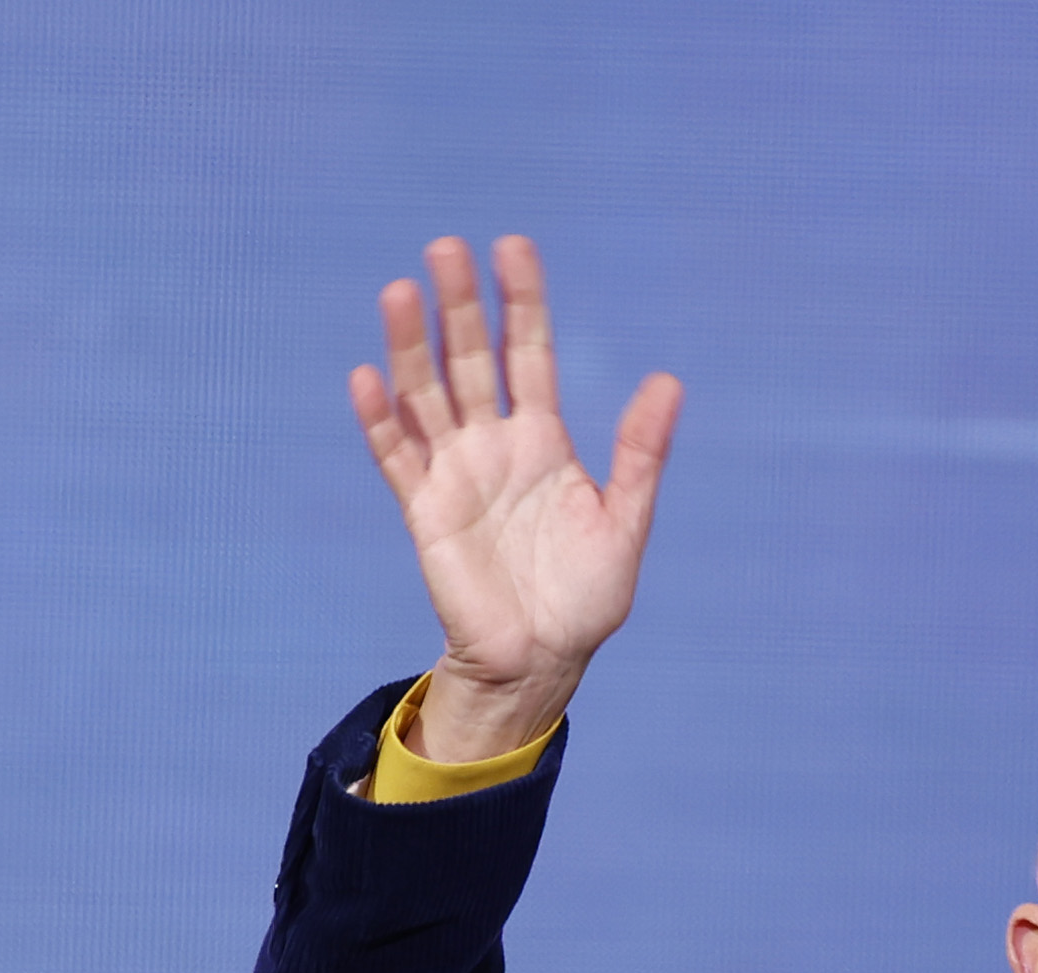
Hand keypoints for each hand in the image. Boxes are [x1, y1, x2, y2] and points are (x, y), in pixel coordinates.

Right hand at [351, 235, 681, 763]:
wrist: (542, 661)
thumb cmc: (587, 599)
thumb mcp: (625, 522)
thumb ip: (640, 454)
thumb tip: (668, 380)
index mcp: (542, 440)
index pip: (526, 353)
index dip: (521, 302)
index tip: (513, 247)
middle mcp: (492, 445)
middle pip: (468, 358)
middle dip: (458, 305)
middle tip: (447, 248)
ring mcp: (454, 473)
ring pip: (425, 394)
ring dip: (410, 344)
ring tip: (400, 291)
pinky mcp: (424, 511)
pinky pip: (397, 457)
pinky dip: (381, 420)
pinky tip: (369, 378)